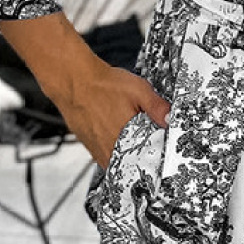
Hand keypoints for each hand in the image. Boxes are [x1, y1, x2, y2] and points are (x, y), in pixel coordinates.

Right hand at [54, 64, 171, 169]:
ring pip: (116, 161)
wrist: (73, 80)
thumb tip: (170, 120)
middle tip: (143, 142)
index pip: (145, 160)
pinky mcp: (87, 145)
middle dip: (140, 156)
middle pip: (130, 164)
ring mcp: (96, 149)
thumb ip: (157, 107)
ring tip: (129, 138)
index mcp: (125, 139)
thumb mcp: (139, 91)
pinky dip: (112, 149)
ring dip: (125, 154)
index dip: (153, 156)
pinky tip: (115, 136)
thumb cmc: (102, 84)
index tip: (157, 150)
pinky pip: (104, 155)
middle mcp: (109, 149)